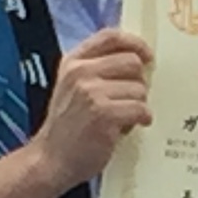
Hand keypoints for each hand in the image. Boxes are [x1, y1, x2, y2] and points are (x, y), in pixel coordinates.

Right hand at [27, 25, 153, 197]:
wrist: (50, 160)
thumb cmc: (67, 127)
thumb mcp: (72, 88)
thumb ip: (96, 71)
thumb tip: (137, 62)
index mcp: (73, 62)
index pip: (110, 36)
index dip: (134, 43)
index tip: (147, 55)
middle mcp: (81, 72)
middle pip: (132, 62)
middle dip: (139, 83)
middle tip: (130, 100)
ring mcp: (92, 92)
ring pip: (139, 89)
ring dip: (137, 106)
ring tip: (121, 119)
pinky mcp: (104, 114)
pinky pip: (140, 109)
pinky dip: (141, 120)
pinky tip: (128, 127)